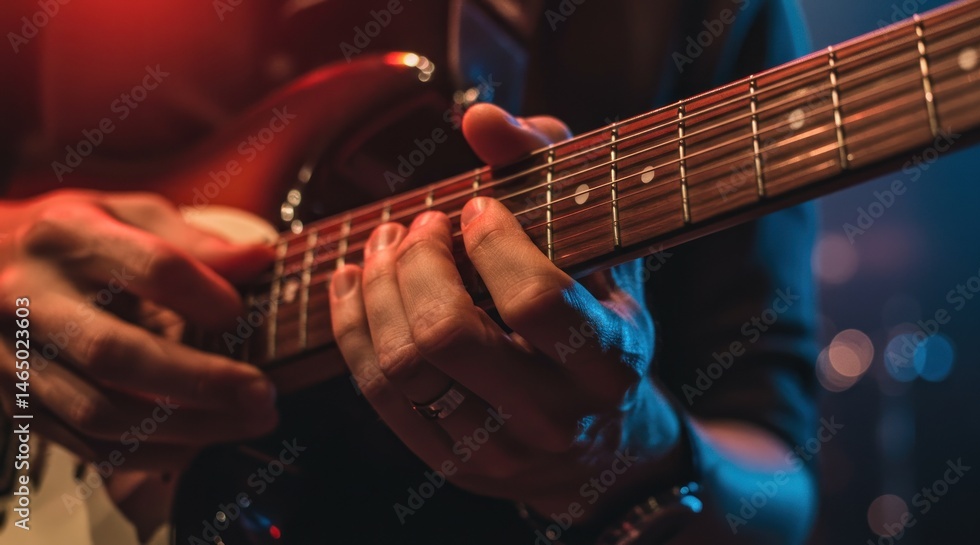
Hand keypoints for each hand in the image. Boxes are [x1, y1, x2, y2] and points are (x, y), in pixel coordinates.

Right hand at [0, 190, 278, 469]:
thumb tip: (260, 259)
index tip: (242, 313)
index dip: (205, 295)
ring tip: (247, 421)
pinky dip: (149, 453)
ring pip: (101, 411)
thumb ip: (192, 241)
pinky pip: (85, 445)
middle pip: (117, 354)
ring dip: (186, 427)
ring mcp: (15, 357)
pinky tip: (197, 443)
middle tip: (262, 392)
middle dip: (201, 382)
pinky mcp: (14, 402)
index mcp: (70, 237)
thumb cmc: (71, 238)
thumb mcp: (126, 213)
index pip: (149, 268)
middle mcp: (32, 298)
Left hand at [329, 105, 681, 521]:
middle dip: (417, 263)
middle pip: (450, 338)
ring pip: (403, 369)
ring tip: (383, 244)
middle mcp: (556, 418)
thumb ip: (550, 166)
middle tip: (419, 224)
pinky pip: (379, 394)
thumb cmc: (601, 321)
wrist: (602, 442)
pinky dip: (352, 327)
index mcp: (610, 362)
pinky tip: (351, 281)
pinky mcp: (451, 464)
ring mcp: (499, 453)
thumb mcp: (600, 245)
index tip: (477, 207)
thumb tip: (480, 118)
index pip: (538, 300)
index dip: (493, 242)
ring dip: (377, 289)